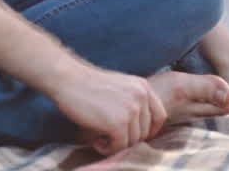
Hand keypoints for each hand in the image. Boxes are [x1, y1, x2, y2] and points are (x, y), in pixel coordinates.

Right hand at [50, 62, 165, 155]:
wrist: (68, 79)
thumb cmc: (89, 85)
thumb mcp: (121, 87)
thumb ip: (133, 102)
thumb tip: (140, 130)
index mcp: (144, 87)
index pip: (160, 116)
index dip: (150, 131)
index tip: (135, 137)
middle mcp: (141, 97)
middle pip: (144, 132)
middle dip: (128, 139)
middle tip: (109, 137)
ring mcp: (131, 110)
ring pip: (133, 142)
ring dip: (116, 145)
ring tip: (100, 137)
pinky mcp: (118, 123)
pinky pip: (119, 147)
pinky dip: (107, 149)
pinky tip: (96, 140)